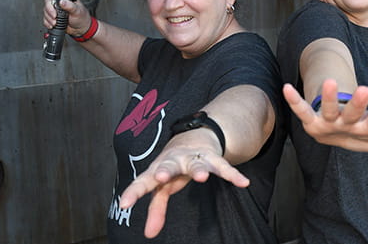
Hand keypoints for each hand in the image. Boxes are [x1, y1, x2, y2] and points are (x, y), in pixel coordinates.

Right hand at [41, 0, 91, 35]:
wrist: (81, 29)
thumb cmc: (82, 18)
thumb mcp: (78, 11)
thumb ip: (70, 6)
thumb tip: (62, 2)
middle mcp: (60, 2)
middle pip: (48, 1)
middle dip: (50, 10)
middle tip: (55, 16)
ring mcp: (56, 9)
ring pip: (46, 10)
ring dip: (49, 18)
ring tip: (56, 22)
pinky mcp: (53, 17)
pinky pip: (45, 18)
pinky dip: (48, 22)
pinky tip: (53, 24)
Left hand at [118, 129, 249, 237]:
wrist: (196, 135)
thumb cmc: (175, 165)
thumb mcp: (164, 186)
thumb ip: (156, 209)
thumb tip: (148, 234)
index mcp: (159, 168)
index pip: (143, 181)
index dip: (134, 192)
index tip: (125, 204)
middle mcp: (175, 160)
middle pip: (169, 165)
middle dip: (166, 170)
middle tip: (162, 177)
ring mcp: (195, 157)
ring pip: (197, 162)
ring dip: (199, 168)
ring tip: (202, 177)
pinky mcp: (213, 157)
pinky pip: (223, 167)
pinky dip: (233, 174)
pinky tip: (243, 182)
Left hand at [283, 79, 367, 151]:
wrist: (334, 141)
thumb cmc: (364, 134)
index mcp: (367, 131)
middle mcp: (347, 128)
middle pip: (354, 116)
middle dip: (359, 104)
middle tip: (365, 90)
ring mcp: (327, 125)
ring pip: (328, 111)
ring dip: (328, 98)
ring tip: (330, 81)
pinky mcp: (310, 121)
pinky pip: (301, 110)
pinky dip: (294, 100)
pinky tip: (286, 87)